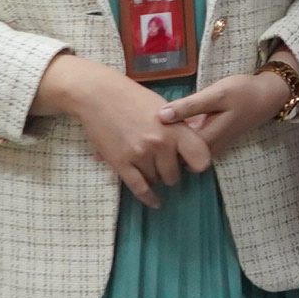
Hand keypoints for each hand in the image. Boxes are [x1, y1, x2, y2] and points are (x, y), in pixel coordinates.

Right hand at [41, 52, 210, 207]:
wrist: (98, 95)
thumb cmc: (133, 98)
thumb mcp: (164, 108)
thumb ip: (179, 129)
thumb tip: (192, 149)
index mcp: (174, 128)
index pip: (200, 157)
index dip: (198, 164)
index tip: (192, 165)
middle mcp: (160, 144)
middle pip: (174, 175)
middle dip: (170, 172)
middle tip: (163, 164)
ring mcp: (140, 155)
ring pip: (156, 181)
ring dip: (155, 178)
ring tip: (150, 167)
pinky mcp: (121, 163)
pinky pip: (139, 189)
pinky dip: (149, 198)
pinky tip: (155, 201)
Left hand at [157, 67, 298, 162]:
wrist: (267, 96)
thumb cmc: (242, 93)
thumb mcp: (215, 94)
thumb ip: (188, 106)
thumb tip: (160, 116)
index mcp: (206, 140)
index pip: (171, 149)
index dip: (154, 138)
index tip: (141, 124)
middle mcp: (208, 149)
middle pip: (175, 153)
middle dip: (159, 141)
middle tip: (143, 124)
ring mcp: (211, 147)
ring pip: (182, 150)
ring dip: (168, 139)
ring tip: (153, 122)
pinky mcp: (212, 141)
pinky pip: (189, 144)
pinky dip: (179, 135)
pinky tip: (171, 120)